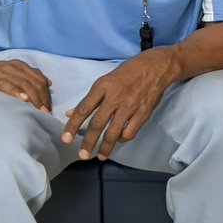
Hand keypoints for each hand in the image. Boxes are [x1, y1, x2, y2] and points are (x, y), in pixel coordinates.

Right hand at [0, 60, 51, 111]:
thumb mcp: (11, 76)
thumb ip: (28, 78)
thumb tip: (48, 83)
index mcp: (20, 66)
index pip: (40, 80)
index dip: (47, 95)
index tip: (49, 110)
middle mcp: (13, 67)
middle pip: (34, 83)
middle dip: (43, 100)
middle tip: (46, 114)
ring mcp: (1, 72)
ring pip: (24, 84)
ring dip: (34, 99)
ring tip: (39, 111)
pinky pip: (6, 84)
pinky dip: (16, 92)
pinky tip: (23, 100)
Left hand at [61, 48, 176, 159]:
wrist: (156, 67)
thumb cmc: (128, 72)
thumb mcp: (105, 80)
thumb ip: (90, 98)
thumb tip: (71, 113)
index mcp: (103, 86)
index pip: (84, 109)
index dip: (73, 125)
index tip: (65, 138)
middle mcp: (115, 97)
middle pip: (97, 124)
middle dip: (88, 142)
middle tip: (82, 155)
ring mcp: (130, 106)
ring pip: (114, 132)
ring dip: (105, 147)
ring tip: (100, 156)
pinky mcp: (143, 113)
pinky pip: (130, 132)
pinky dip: (122, 139)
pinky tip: (118, 140)